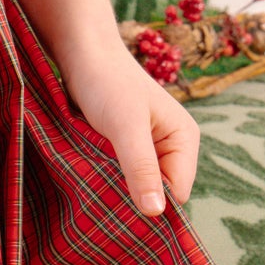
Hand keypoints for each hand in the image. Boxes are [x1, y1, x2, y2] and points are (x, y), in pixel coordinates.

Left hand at [61, 44, 199, 215]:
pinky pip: (119, 174)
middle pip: (157, 192)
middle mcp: (170, 146)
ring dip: (115, 186)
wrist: (81, 52)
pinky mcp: (123, 146)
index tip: (121, 208)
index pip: (177, 192)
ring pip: (135, 184)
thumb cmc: (107, 81)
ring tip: (93, 180)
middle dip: (132, 196)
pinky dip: (104, 176)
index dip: (152, 204)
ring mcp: (147, 147)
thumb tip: (156, 212)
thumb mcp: (125, 125)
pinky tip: (88, 172)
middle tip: (102, 196)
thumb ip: (141, 166)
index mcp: (184, 139)